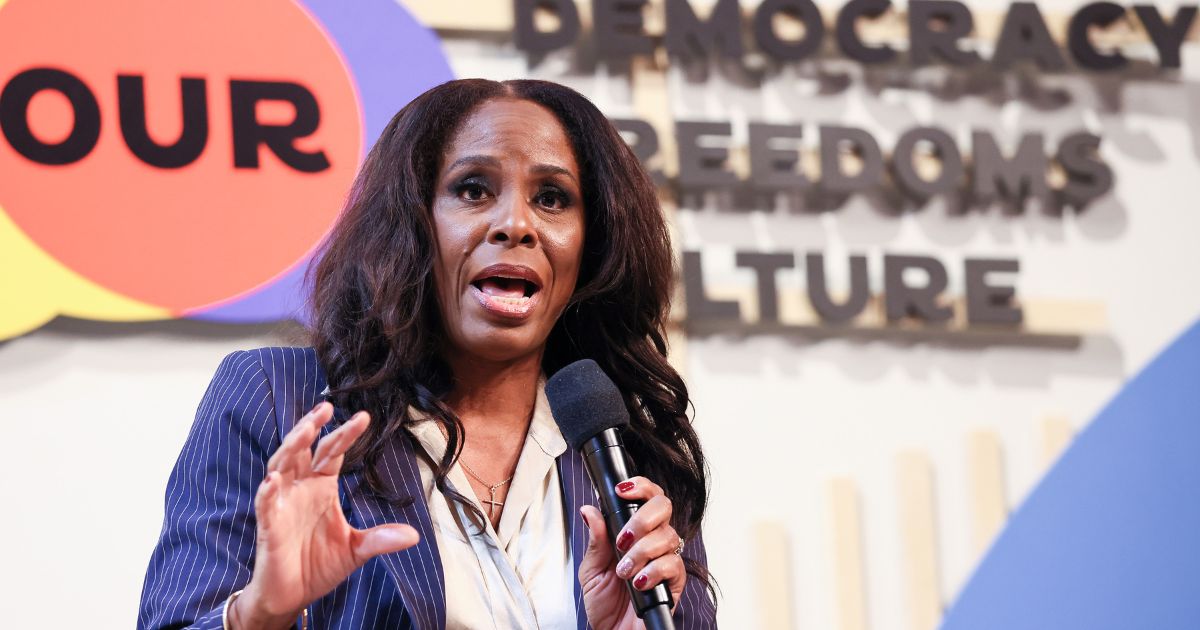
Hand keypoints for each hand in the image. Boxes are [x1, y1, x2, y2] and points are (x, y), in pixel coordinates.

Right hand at [230, 403, 419, 629]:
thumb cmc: (319, 565)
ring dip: (291, 447)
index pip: (333, 452)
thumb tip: (414, 535)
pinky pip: (265, 504)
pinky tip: (273, 480)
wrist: (293, 595)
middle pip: (303, 450)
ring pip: (281, 466)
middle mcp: (300, 489)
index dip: (346, 434)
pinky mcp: (269, 525)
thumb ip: (381, 538)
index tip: (363, 417)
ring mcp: (282, 504)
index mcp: (322, 487)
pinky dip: (267, 491)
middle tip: (327, 407)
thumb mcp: (357, 549)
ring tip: (305, 429)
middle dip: (312, 427)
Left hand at [578, 477, 686, 629]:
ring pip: (666, 536)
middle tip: (623, 539)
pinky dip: (653, 571)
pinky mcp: (674, 581)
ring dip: (641, 551)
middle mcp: (652, 541)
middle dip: (641, 519)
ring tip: (624, 571)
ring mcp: (665, 559)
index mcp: (633, 532)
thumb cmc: (604, 605)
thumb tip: (589, 510)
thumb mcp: (591, 569)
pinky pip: (673, 565)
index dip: (640, 487)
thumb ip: (596, 540)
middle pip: (663, 507)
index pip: (646, 498)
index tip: (622, 490)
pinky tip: (639, 582)